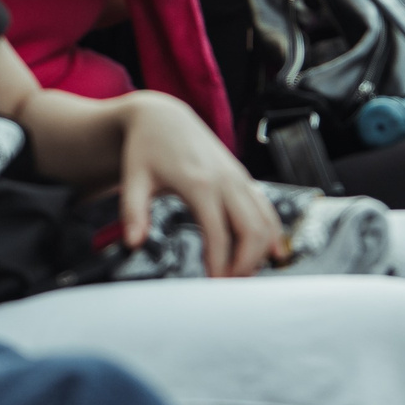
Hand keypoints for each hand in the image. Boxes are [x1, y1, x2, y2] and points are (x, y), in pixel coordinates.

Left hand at [116, 91, 280, 279]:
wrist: (163, 118)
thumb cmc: (147, 147)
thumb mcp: (133, 179)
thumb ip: (133, 212)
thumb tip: (133, 242)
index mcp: (200, 183)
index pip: (219, 233)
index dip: (220, 263)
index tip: (214, 286)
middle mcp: (226, 180)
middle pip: (252, 230)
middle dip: (246, 264)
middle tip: (229, 287)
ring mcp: (238, 178)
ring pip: (265, 220)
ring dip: (261, 251)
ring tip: (244, 275)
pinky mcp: (242, 178)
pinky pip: (266, 208)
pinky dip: (272, 232)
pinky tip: (271, 252)